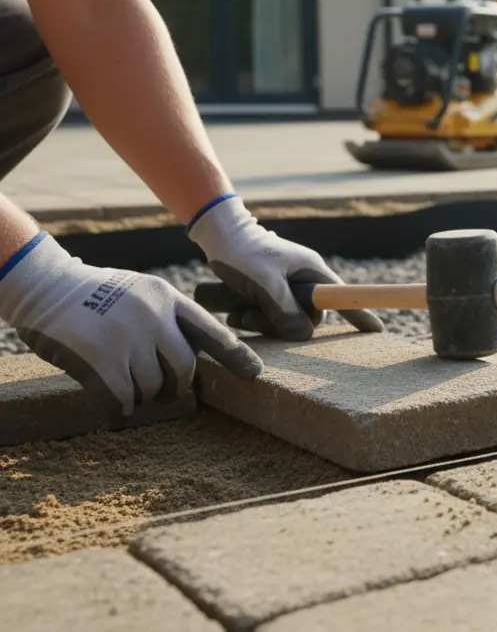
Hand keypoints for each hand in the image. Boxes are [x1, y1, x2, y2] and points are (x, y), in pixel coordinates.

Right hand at [0, 232, 263, 416]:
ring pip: (152, 387)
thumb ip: (167, 320)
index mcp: (167, 298)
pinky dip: (120, 406)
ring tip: (126, 385)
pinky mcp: (99, 356)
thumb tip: (191, 363)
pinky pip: (123, 397)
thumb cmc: (97, 296)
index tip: (255, 374)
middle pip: (184, 369)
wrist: (45, 286)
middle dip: (175, 388)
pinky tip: (113, 401)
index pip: (211, 330)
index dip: (235, 355)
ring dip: (141, 395)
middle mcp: (153, 315)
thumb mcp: (141, 293)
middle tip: (162, 393)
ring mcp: (127, 335)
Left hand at [187, 195, 383, 339]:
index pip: (343, 297)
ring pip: (283, 319)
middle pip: (306, 317)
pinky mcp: (268, 291)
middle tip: (250, 317)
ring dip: (260, 322)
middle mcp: (303, 280)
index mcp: (313, 272)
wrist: (217, 234)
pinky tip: (234, 312)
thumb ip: (285, 309)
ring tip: (238, 314)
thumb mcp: (265, 281)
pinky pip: (267, 315)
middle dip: (280, 324)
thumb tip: (303, 335)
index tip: (377, 331)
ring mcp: (286, 286)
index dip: (360, 315)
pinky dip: (251, 317)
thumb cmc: (242, 252)